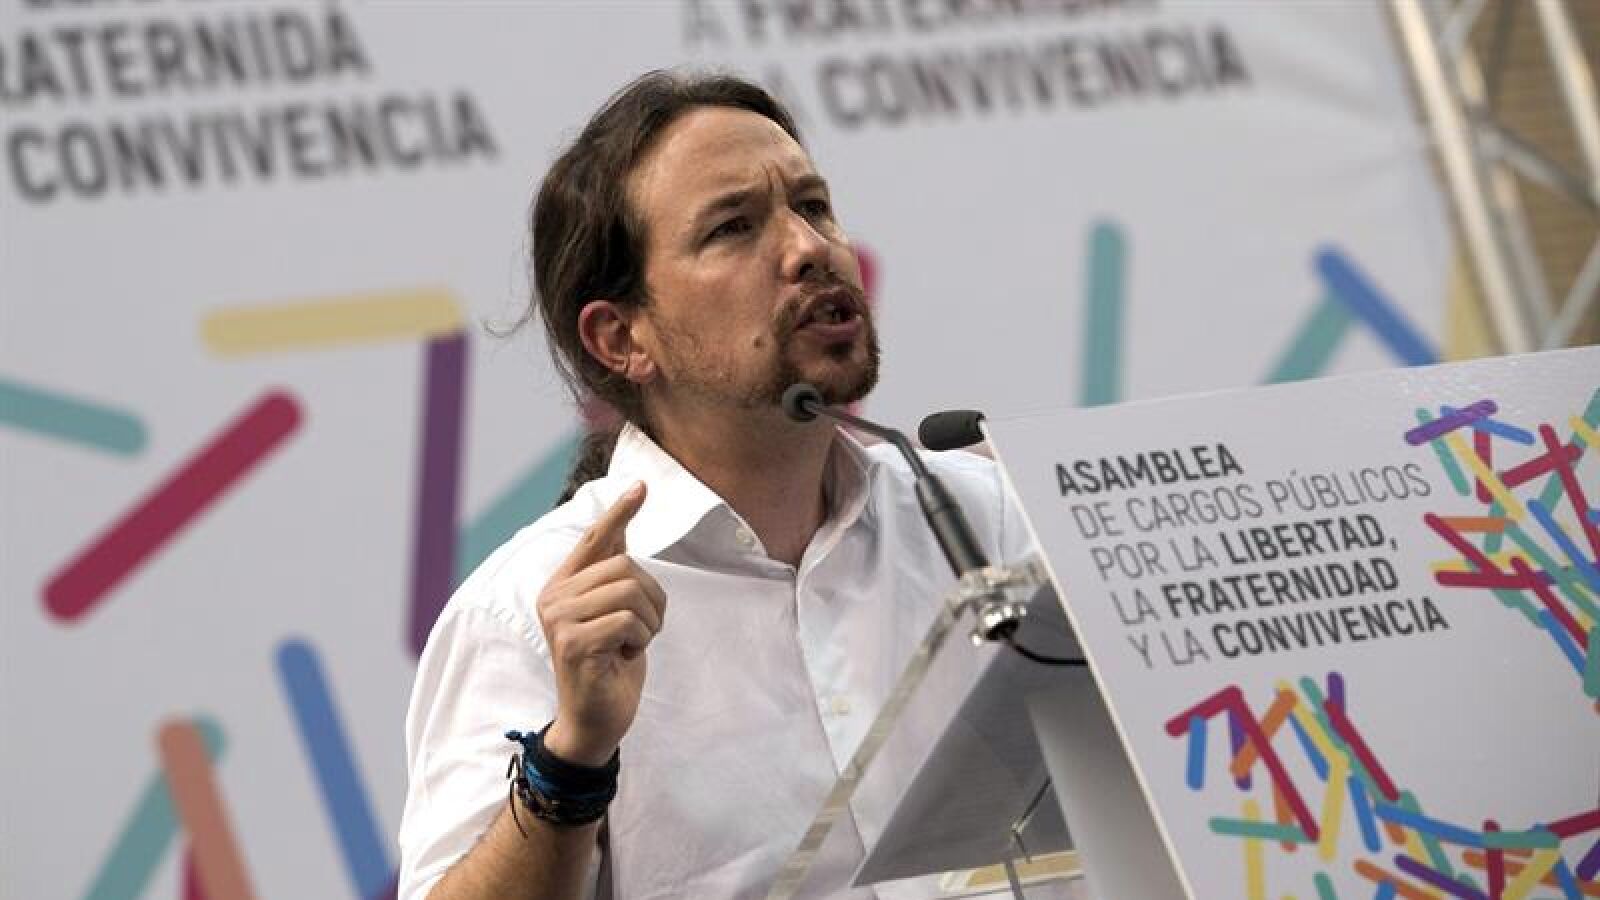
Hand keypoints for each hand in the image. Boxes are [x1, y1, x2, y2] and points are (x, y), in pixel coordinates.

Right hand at [537, 482, 665, 766]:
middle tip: (643, 630)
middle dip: (652, 598)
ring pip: (630, 590)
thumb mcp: (614, 613)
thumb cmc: (609, 665)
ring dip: (648, 621)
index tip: (641, 487)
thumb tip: (620, 526)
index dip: (619, 512)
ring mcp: (560, 619)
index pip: (595, 538)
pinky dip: (639, 639)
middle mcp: (554, 597)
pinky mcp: (572, 642)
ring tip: (633, 643)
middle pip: (625, 565)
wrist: (596, 720)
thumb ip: (610, 573)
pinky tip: (624, 656)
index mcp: (563, 585)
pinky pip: (628, 620)